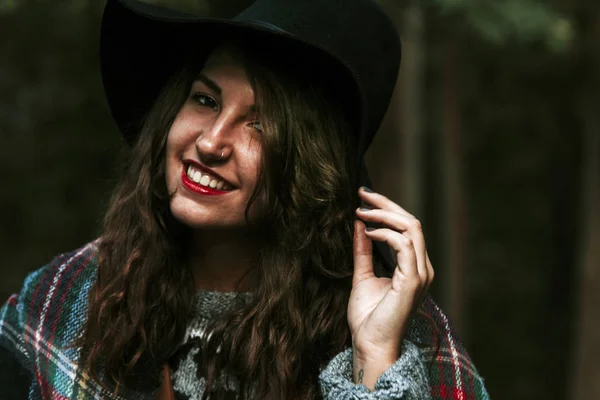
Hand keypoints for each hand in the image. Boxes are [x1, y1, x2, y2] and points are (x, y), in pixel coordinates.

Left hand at [348, 187, 433, 387]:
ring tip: (360, 212)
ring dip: (384, 215)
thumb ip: (364, 251)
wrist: (370, 344)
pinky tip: (367, 232)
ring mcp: (420, 274)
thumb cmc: (368, 317)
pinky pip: (404, 245)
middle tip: (363, 194)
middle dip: (386, 204)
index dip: (387, 209)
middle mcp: (423, 268)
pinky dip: (384, 233)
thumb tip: (359, 224)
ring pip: (411, 228)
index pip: (408, 228)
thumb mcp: (363, 275)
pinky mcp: (413, 280)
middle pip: (412, 222)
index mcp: (414, 267)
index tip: (364, 198)